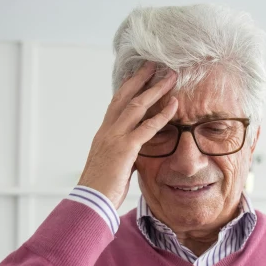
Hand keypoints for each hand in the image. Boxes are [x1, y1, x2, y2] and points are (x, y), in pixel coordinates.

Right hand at [78, 61, 177, 208]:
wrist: (90, 201)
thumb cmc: (101, 188)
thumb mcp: (112, 164)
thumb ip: (123, 154)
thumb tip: (134, 153)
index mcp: (103, 134)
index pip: (116, 103)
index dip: (128, 87)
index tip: (139, 75)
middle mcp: (107, 130)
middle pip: (125, 96)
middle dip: (141, 79)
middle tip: (154, 64)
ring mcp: (115, 137)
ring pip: (137, 106)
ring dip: (155, 89)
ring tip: (170, 77)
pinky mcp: (125, 149)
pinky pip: (147, 127)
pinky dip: (162, 115)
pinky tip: (175, 105)